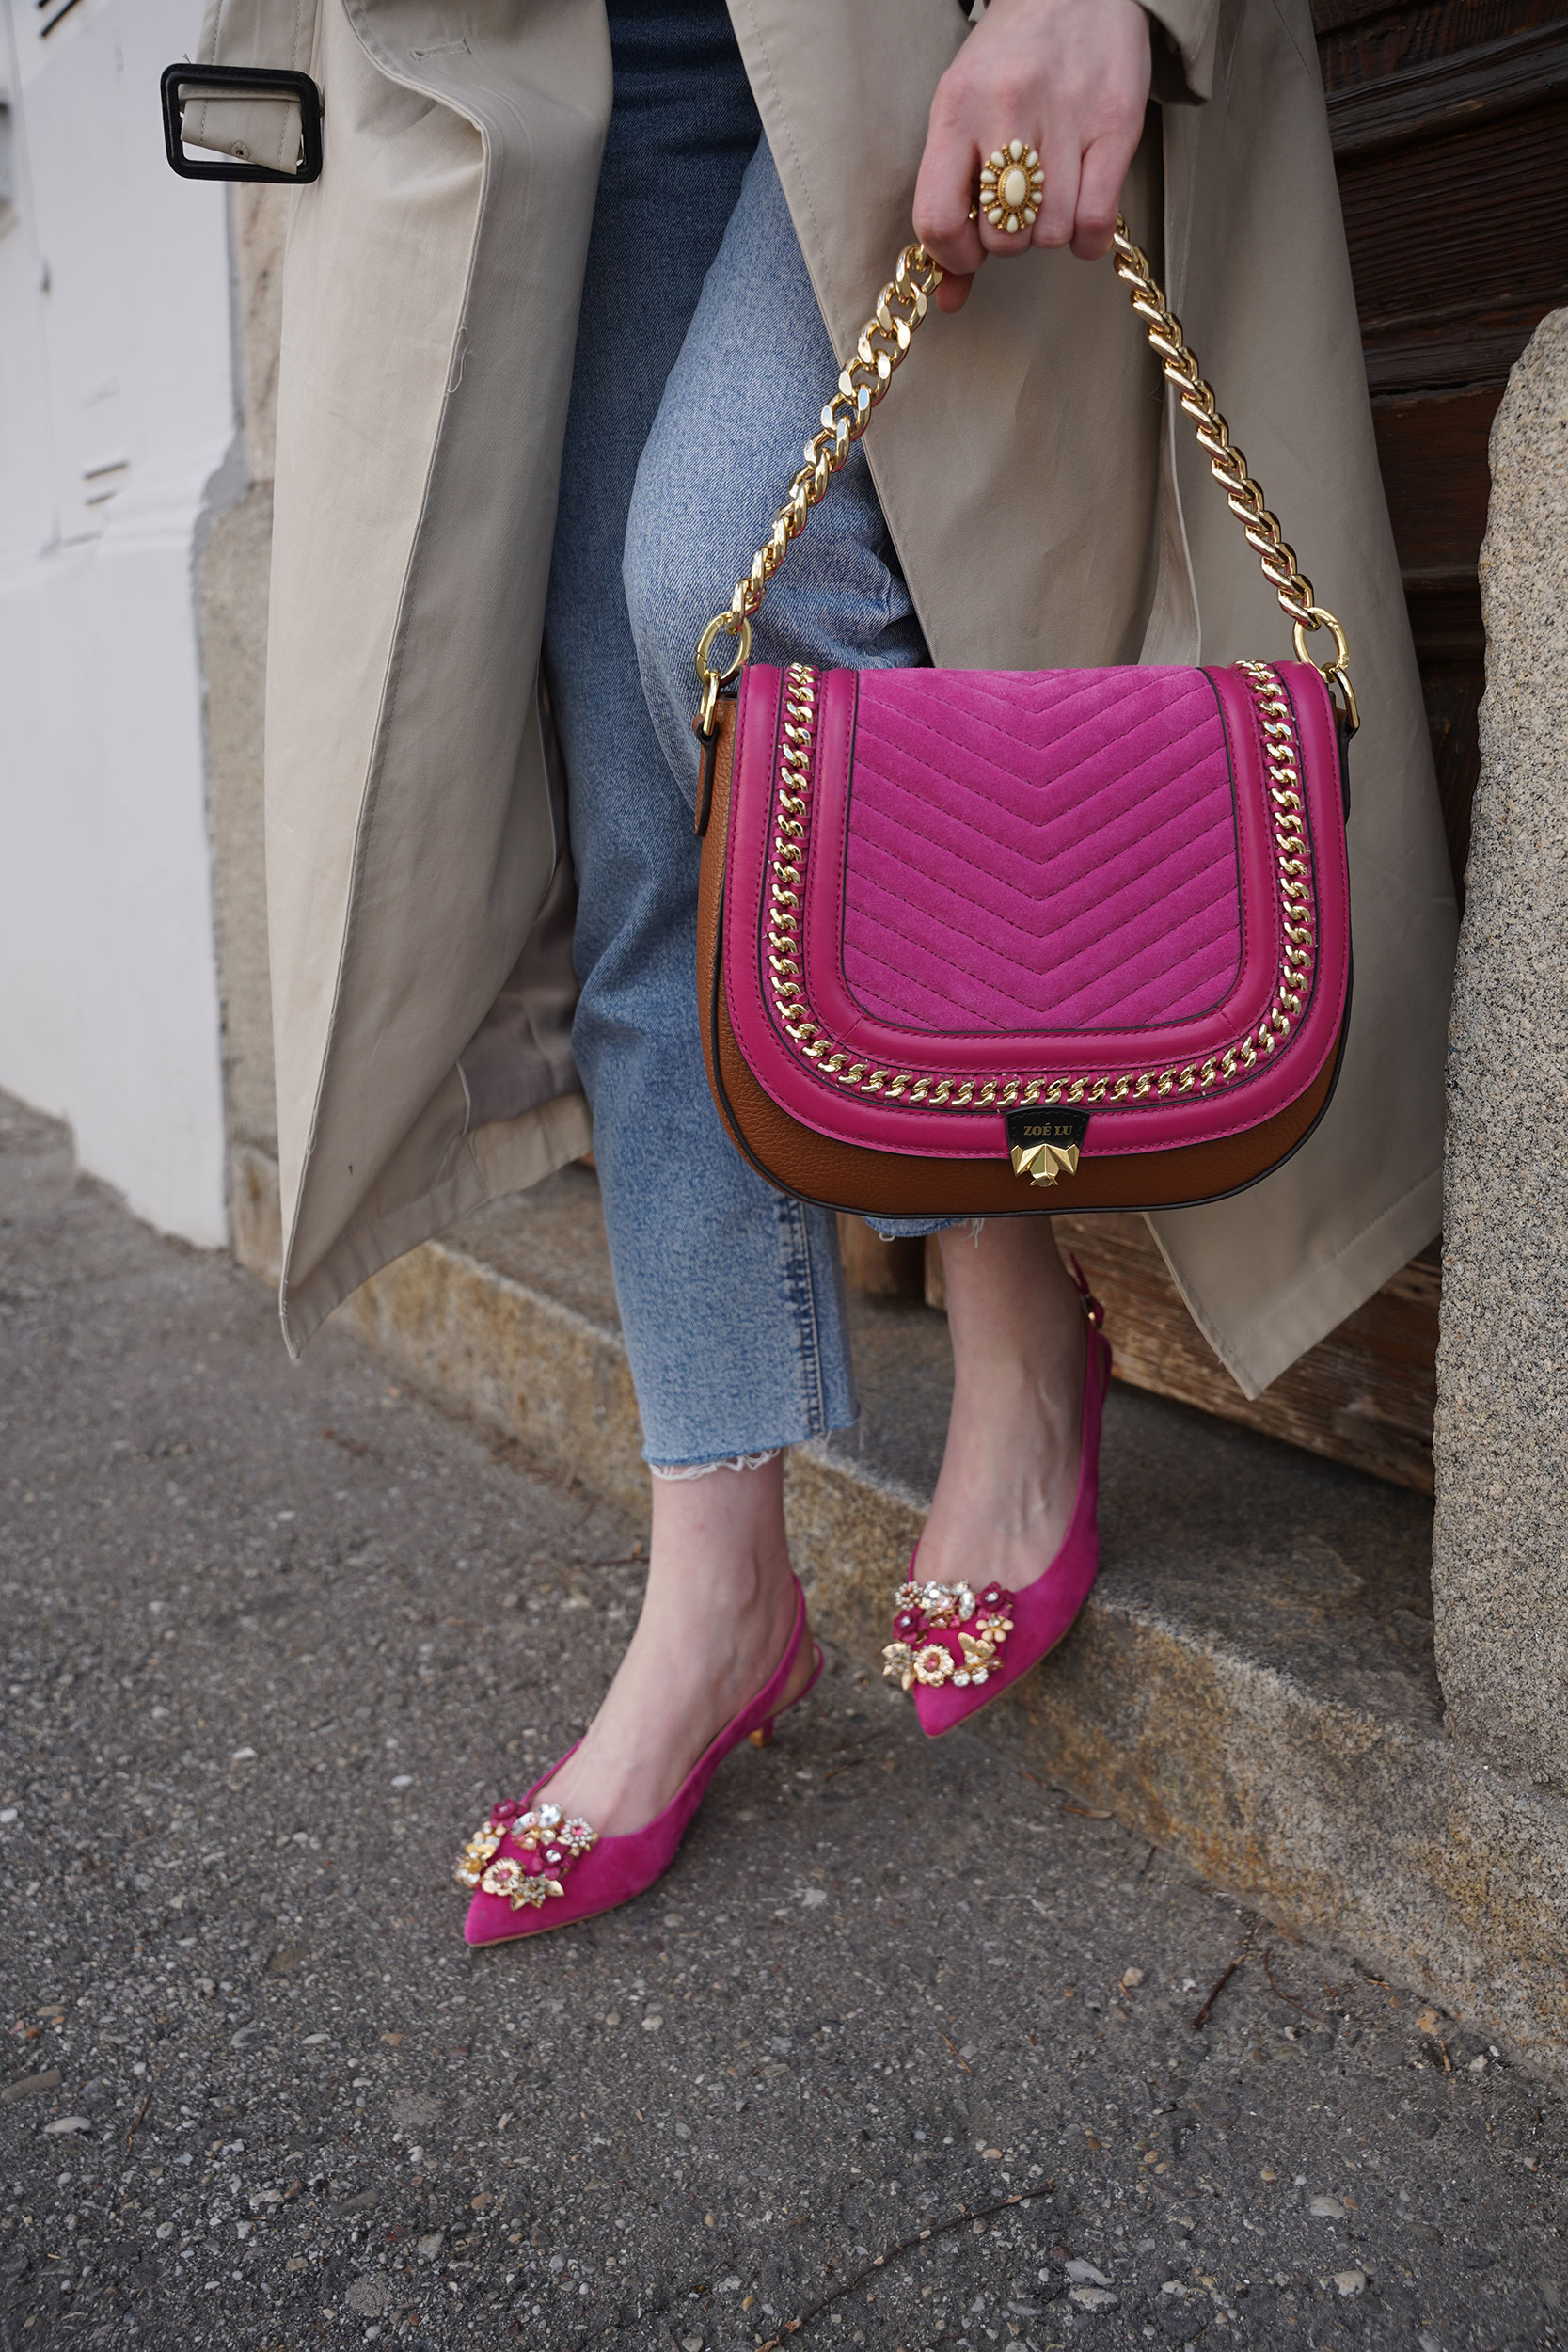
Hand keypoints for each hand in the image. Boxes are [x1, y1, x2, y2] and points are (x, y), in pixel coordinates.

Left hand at [912, 0, 1151, 311]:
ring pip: (1050, 234)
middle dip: (1008, 240)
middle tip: (1015, 210)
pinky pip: (1096, 221)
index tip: (967, 253)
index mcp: (955, 108)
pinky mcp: (1115, 122)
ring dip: (1050, 232)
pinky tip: (1084, 214)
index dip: (952, 257)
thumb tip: (947, 297)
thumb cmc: (1010, 61)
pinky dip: (1089, 238)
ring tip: (1051, 195)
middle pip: (1002, 237)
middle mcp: (1006, 108)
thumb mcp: (963, 115)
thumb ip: (950, 202)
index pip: (937, 219)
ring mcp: (1063, 114)